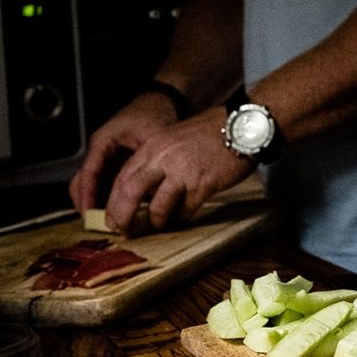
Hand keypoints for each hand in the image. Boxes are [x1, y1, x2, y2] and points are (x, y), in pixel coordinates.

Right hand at [69, 93, 179, 212]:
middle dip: (87, 203)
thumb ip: (149, 161)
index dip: (88, 195)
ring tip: (108, 221)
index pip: (89, 172)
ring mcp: (107, 157)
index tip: (89, 213)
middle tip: (97, 223)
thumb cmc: (154, 113)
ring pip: (92, 184)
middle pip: (83, 181)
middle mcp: (101, 150)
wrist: (163, 101)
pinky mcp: (116, 162)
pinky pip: (106, 183)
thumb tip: (151, 189)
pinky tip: (121, 210)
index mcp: (103, 141)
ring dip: (97, 202)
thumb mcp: (153, 135)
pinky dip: (109, 196)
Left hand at [101, 108, 256, 231]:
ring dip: (157, 221)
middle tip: (122, 230)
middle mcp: (163, 158)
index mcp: (154, 146)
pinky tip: (184, 217)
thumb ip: (160, 158)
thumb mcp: (176, 138)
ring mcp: (183, 172)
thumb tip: (147, 185)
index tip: (113, 215)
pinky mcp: (203, 184)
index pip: (123, 177)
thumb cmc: (214, 131)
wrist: (242, 126)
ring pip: (158, 207)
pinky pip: (185, 210)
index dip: (114, 200)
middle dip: (122, 216)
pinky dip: (182, 218)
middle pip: (130, 192)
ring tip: (160, 225)